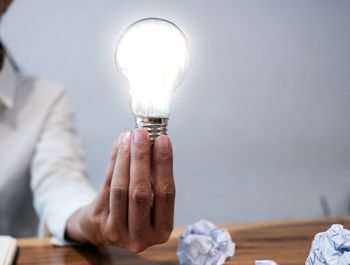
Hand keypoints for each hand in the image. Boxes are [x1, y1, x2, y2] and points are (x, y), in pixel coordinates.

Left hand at [66, 129, 175, 252]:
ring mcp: (117, 232)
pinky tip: (119, 145)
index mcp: (161, 230)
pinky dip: (114, 162)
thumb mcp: (151, 200)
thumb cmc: (134, 210)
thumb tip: (155, 139)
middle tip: (142, 134)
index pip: (166, 194)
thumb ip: (154, 176)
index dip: (164, 165)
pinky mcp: (98, 222)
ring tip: (129, 136)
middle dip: (142, 159)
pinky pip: (107, 185)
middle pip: (141, 192)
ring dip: (125, 158)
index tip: (164, 140)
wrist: (103, 228)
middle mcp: (141, 237)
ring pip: (121, 188)